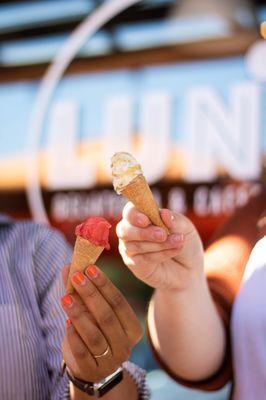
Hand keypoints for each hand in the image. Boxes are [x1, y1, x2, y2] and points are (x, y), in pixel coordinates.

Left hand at [61, 264, 142, 382]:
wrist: (90, 368)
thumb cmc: (95, 331)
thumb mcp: (92, 311)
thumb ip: (81, 291)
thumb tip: (69, 266)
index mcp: (132, 329)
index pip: (119, 302)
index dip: (104, 284)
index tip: (90, 268)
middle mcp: (125, 346)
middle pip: (107, 316)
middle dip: (91, 294)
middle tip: (76, 277)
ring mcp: (109, 361)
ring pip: (94, 335)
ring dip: (79, 314)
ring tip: (65, 297)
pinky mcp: (91, 371)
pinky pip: (82, 352)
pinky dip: (74, 336)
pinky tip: (66, 322)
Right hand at [117, 202, 203, 290]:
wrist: (191, 266)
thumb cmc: (184, 241)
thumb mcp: (185, 227)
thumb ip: (174, 220)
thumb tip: (164, 213)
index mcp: (140, 215)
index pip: (129, 211)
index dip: (134, 215)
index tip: (146, 220)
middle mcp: (130, 231)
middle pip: (125, 230)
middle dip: (144, 232)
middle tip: (163, 234)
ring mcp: (130, 249)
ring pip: (136, 246)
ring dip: (158, 244)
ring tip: (178, 241)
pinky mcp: (135, 265)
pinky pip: (143, 259)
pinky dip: (160, 254)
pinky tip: (174, 251)